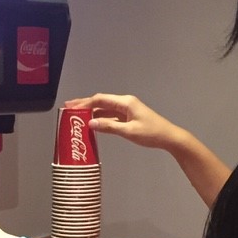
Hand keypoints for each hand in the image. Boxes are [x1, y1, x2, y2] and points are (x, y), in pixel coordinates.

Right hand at [64, 93, 182, 151]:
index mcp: (125, 102)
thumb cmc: (151, 133)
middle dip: (85, 105)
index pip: (100, 100)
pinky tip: (92, 123)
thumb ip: (109, 127)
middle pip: (101, 102)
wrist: (168, 137)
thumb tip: (90, 123)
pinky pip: (110, 115)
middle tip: (68, 109)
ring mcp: (126, 110)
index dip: (84, 103)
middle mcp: (124, 103)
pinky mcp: (128, 117)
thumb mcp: (129, 132)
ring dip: (91, 112)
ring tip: (76, 116)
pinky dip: (100, 118)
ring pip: (105, 109)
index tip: (71, 107)